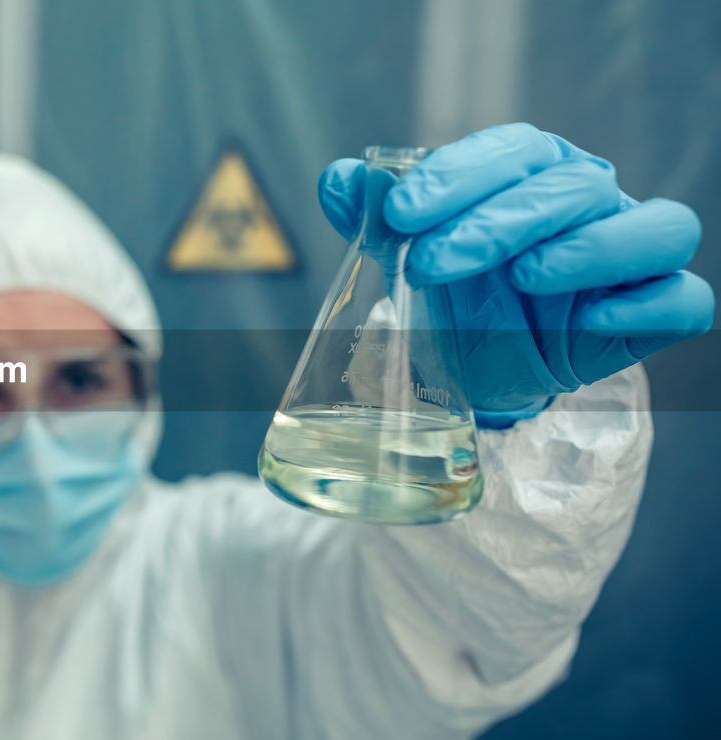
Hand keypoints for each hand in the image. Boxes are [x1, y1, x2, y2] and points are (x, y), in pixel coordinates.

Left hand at [317, 123, 713, 426]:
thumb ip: (373, 215)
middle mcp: (592, 202)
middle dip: (494, 222)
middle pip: (571, 187)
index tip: (398, 214)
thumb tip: (341, 179)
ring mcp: (631, 256)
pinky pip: (682, 298)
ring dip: (591, 247)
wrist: (483, 364)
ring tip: (525, 276)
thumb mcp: (409, 254)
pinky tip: (589, 318)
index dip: (458, 175)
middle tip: (428, 264)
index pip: (514, 149)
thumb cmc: (457, 291)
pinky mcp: (652, 312)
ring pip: (655, 226)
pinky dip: (645, 303)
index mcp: (534, 172)